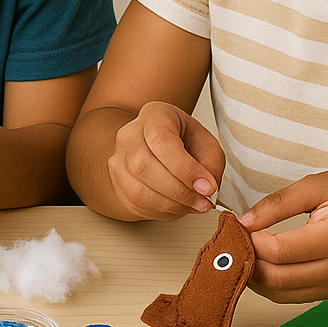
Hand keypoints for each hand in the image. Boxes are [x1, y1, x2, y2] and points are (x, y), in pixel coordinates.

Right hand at [104, 101, 224, 219]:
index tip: (207, 186)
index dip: (185, 168)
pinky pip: (136, 203)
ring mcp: (118, 159)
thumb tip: (206, 188)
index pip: (162, 141)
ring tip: (193, 205)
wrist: (157, 147)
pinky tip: (177, 205)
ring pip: (138, 190)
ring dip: (171, 204)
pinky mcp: (117, 182)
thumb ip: (210, 164)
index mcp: (154, 116)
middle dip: (179, 191)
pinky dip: (162, 210)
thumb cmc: (183, 141)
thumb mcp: (206, 143)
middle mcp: (129, 135)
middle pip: (143, 165)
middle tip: (203, 200)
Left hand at [240, 169, 327, 302]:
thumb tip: (244, 222)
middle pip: (276, 279)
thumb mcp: (320, 184)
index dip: (250, 242)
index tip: (238, 227)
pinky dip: (271, 284)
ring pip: (281, 294)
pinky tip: (261, 264)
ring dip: (255, 278)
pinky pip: (294, 296)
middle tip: (233, 243)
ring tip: (244, 253)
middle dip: (246, 262)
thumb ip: (278, 203)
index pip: (278, 252)